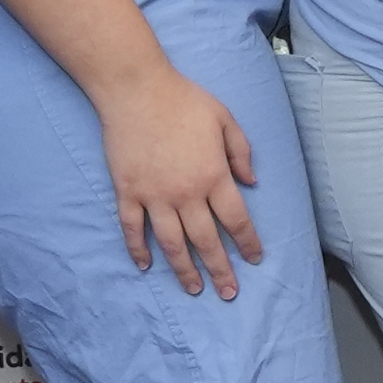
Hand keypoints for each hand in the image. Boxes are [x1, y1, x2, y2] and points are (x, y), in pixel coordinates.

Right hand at [94, 64, 270, 297]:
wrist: (136, 89)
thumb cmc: (183, 99)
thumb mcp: (224, 119)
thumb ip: (241, 152)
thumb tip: (251, 183)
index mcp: (213, 175)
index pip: (236, 220)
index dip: (248, 243)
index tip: (255, 258)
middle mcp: (186, 192)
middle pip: (206, 241)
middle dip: (221, 270)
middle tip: (229, 293)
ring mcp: (154, 195)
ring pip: (172, 243)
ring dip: (184, 270)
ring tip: (194, 289)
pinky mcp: (128, 191)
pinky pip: (132, 228)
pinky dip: (137, 249)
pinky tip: (145, 265)